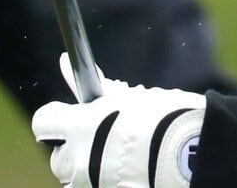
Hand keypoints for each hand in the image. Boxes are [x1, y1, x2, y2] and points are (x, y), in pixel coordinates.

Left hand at [32, 54, 205, 187]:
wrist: (192, 158)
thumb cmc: (164, 121)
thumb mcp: (128, 99)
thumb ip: (96, 88)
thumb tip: (64, 60)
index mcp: (79, 129)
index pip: (43, 122)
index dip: (58, 116)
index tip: (74, 113)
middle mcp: (78, 161)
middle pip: (59, 155)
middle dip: (77, 146)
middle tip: (105, 136)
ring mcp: (90, 185)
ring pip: (77, 175)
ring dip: (92, 165)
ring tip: (124, 156)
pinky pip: (96, 186)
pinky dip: (108, 179)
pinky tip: (132, 170)